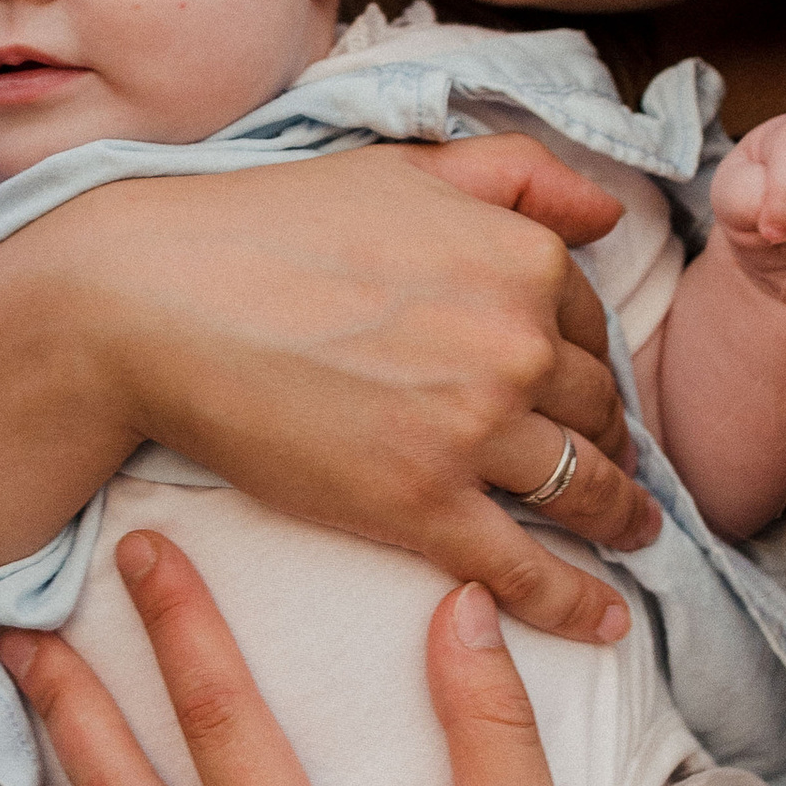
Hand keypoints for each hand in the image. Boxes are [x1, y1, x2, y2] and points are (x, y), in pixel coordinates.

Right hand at [54, 132, 657, 646]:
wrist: (156, 299)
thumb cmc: (266, 225)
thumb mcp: (405, 167)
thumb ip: (517, 177)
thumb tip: (608, 214)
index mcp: (520, 258)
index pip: (591, 325)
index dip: (590, 362)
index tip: (588, 393)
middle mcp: (516, 342)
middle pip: (598, 410)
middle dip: (611, 440)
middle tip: (610, 467)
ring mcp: (473, 430)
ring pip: (580, 489)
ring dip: (619, 517)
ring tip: (630, 534)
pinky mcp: (421, 506)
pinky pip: (523, 568)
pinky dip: (573, 601)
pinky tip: (605, 618)